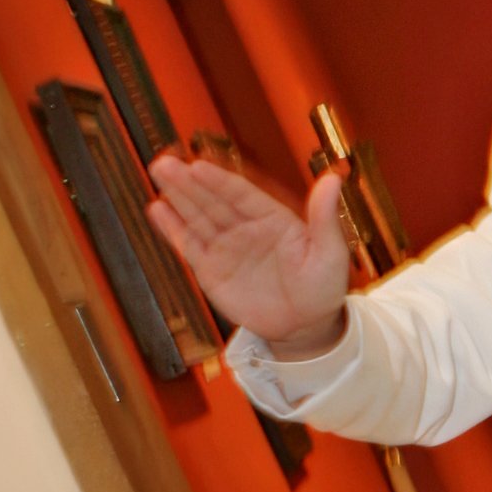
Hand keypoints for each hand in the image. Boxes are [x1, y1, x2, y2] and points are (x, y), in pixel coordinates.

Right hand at [149, 154, 351, 356]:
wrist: (305, 327)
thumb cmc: (322, 288)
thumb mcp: (329, 251)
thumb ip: (324, 216)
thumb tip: (333, 178)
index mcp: (273, 218)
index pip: (241, 194)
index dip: (219, 181)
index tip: (198, 166)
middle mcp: (245, 228)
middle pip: (213, 201)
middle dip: (189, 183)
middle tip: (166, 163)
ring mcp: (226, 248)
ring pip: (197, 218)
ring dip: (177, 197)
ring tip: (159, 173)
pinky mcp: (211, 271)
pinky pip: (189, 246)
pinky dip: (172, 229)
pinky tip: (157, 210)